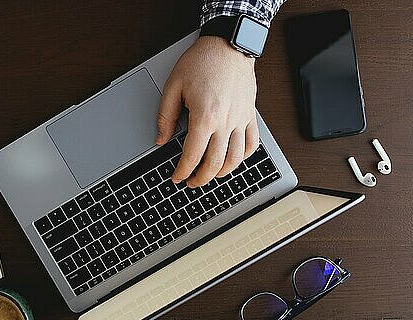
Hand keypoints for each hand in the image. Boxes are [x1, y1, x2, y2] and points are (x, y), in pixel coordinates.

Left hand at [156, 36, 259, 186]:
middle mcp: (225, 122)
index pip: (192, 156)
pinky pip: (252, 143)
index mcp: (204, 117)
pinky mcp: (250, 115)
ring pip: (236, 158)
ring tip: (210, 175)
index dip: (182, 171)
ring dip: (222, 172)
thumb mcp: (173, 86)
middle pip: (215, 163)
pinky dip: (244, 157)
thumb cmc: (202, 61)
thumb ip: (165, 117)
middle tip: (191, 182)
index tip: (177, 177)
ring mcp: (240, 120)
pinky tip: (234, 159)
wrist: (229, 44)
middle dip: (201, 178)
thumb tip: (160, 140)